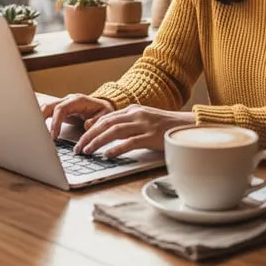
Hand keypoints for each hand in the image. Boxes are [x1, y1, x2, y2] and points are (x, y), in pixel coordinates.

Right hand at [41, 93, 114, 137]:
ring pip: (46, 107)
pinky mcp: (60, 109)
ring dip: (39, 118)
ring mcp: (63, 103)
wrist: (103, 106)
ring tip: (35, 133)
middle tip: (38, 134)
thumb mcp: (105, 115)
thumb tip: (87, 125)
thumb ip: (96, 120)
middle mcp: (68, 100)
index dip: (55, 122)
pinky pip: (48, 112)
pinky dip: (41, 119)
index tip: (54, 136)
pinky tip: (38, 129)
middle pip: (50, 105)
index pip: (61, 109)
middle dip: (41, 119)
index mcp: (78, 100)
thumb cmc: (103, 111)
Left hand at [74, 105, 195, 158]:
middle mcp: (136, 115)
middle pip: (106, 123)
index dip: (91, 128)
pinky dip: (116, 148)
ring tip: (87, 151)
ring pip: (114, 131)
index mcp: (132, 110)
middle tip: (78, 148)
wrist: (186, 126)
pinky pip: (130, 142)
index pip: (106, 117)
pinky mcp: (150, 137)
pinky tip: (107, 155)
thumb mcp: (143, 120)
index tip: (81, 138)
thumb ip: (127, 123)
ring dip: (98, 142)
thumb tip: (106, 132)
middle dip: (89, 136)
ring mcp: (143, 125)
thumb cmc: (164, 126)